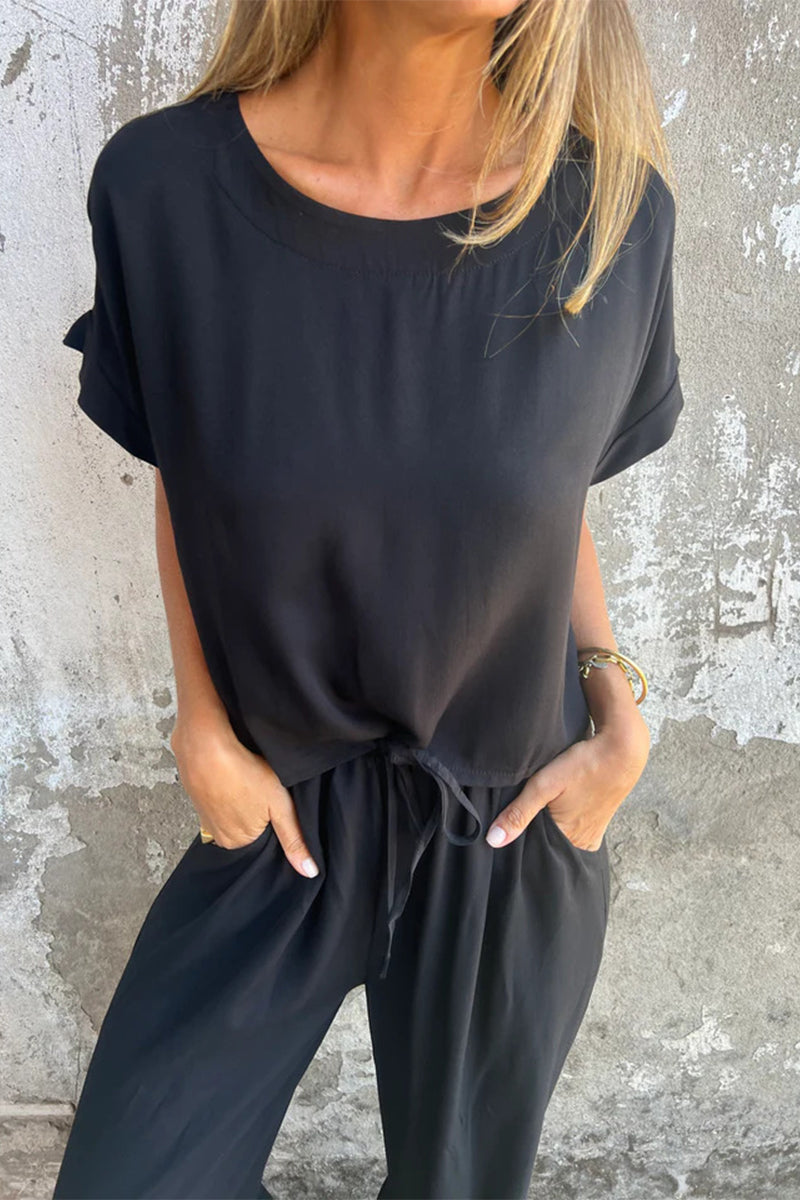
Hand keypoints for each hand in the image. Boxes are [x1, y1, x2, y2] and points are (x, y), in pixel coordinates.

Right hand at [171, 717, 319, 877]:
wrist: (206, 745)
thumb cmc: (245, 772)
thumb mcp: (279, 807)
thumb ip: (294, 839)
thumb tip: (309, 872)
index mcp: (237, 842)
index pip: (262, 837)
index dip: (271, 817)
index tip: (272, 802)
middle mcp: (216, 835)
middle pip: (245, 825)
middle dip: (254, 809)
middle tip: (258, 790)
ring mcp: (203, 815)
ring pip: (231, 810)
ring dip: (239, 797)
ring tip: (243, 780)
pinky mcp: (196, 796)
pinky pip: (217, 797)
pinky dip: (225, 787)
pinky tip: (230, 775)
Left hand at [485, 708, 650, 850]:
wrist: (623, 748)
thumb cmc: (584, 765)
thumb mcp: (545, 785)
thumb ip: (519, 813)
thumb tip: (494, 840)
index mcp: (571, 840)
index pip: (538, 854)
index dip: (522, 847)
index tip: (507, 841)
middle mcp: (585, 841)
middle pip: (551, 846)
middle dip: (534, 838)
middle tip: (518, 823)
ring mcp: (594, 830)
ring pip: (562, 836)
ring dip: (548, 827)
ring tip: (537, 813)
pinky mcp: (599, 817)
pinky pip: (575, 827)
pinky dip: (563, 822)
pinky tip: (556, 809)